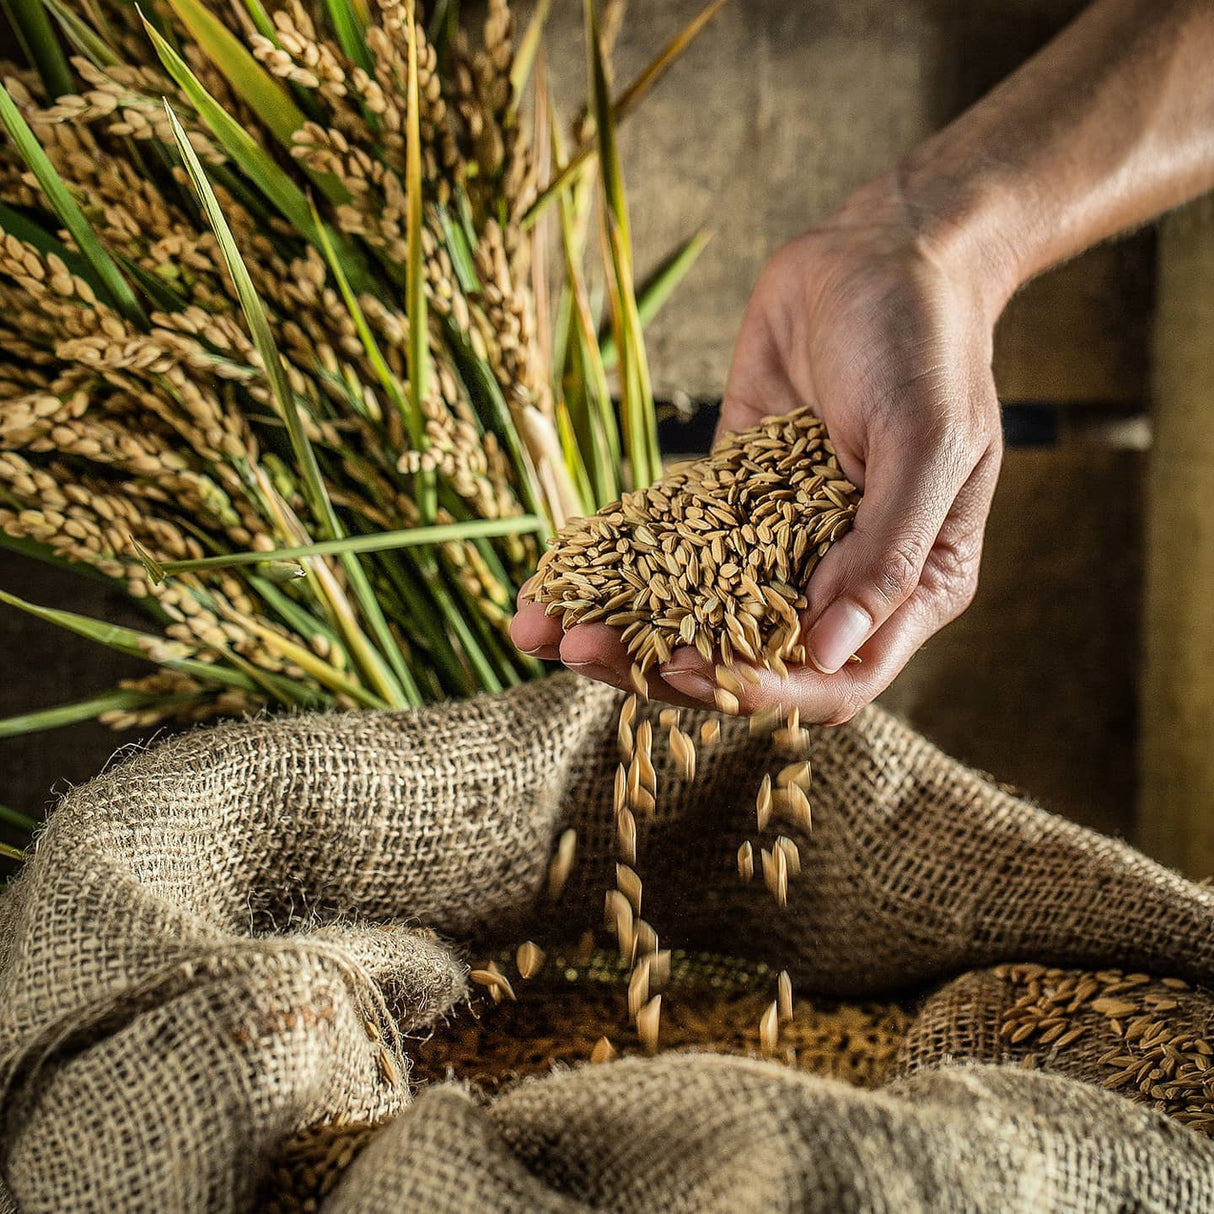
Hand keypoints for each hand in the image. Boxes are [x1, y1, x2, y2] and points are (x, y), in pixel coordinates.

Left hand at [512, 175, 1006, 721]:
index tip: (688, 670)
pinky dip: (614, 565)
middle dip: (661, 663)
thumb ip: (887, 550)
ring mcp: (777, 542)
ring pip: (695, 611)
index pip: (832, 678)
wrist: (878, 252)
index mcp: (906, 589)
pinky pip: (666, 547)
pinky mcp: (728, 500)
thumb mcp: (926, 443)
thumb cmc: (925, 344)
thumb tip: (831, 652)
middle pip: (747, 656)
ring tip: (540, 628)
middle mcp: (837, 578)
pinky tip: (553, 576)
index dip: (760, 687)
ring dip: (620, 627)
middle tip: (581, 652)